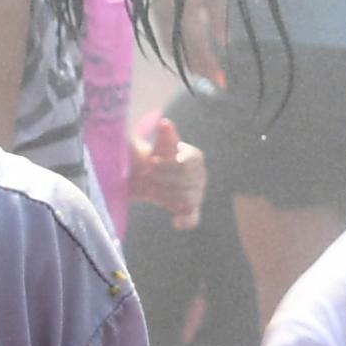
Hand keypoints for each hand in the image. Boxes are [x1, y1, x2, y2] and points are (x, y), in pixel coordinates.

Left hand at [131, 115, 205, 231]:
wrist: (150, 176)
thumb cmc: (157, 156)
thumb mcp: (160, 144)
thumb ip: (164, 135)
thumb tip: (165, 122)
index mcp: (194, 157)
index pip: (186, 162)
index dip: (167, 163)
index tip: (149, 162)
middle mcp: (199, 175)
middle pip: (185, 180)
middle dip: (163, 179)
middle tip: (145, 175)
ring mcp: (196, 192)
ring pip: (186, 198)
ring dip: (166, 196)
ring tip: (151, 191)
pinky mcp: (190, 208)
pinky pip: (193, 217)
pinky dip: (186, 220)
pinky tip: (176, 222)